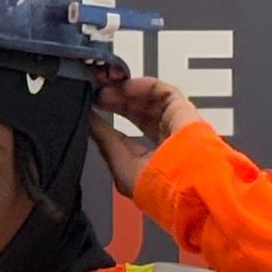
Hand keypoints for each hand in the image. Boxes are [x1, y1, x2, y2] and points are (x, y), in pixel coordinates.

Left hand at [89, 75, 201, 198]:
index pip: (129, 127)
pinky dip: (144, 86)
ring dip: (126, 91)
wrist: (180, 184)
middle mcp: (165, 138)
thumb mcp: (119, 161)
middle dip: (116, 99)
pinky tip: (125, 87)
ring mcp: (175, 124)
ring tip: (106, 89)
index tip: (94, 104)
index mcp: (151, 155)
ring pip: (149, 99)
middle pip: (138, 109)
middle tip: (97, 93)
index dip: (112, 113)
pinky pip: (163, 91)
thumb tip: (88, 120)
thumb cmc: (155, 185)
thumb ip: (103, 138)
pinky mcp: (183, 111)